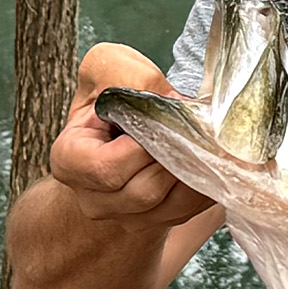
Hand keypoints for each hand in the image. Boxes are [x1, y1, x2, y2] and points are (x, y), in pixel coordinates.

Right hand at [48, 42, 213, 230]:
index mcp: (71, 162)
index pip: (107, 169)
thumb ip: (128, 75)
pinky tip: (216, 158)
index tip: (163, 121)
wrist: (124, 128)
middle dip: (176, 156)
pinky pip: (193, 209)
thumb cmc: (113, 95)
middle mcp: (95, 198)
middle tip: (199, 129)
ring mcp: (128, 216)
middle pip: (144, 191)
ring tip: (209, 141)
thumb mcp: (109, 68)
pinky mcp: (162, 220)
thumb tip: (170, 100)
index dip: (141, 148)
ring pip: (172, 204)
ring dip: (197, 171)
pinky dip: (209, 183)